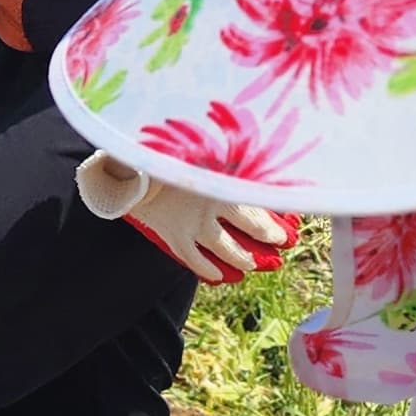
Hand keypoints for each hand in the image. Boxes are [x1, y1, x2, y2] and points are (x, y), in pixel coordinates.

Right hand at [74, 152, 293, 287]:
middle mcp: (214, 203)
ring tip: (250, 264)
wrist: (128, 166)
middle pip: (250, 224)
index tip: (288, 222)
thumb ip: (221, 151)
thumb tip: (245, 140)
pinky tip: (217, 275)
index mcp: (223, 178)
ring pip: (226, 248)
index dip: (275, 213)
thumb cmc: (163, 148)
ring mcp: (194, 223)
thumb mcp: (198, 146)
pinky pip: (195, 259)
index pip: (259, 200)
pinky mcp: (174, 236)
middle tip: (278, 243)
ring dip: (241, 258)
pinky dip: (208, 269)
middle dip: (266, 235)